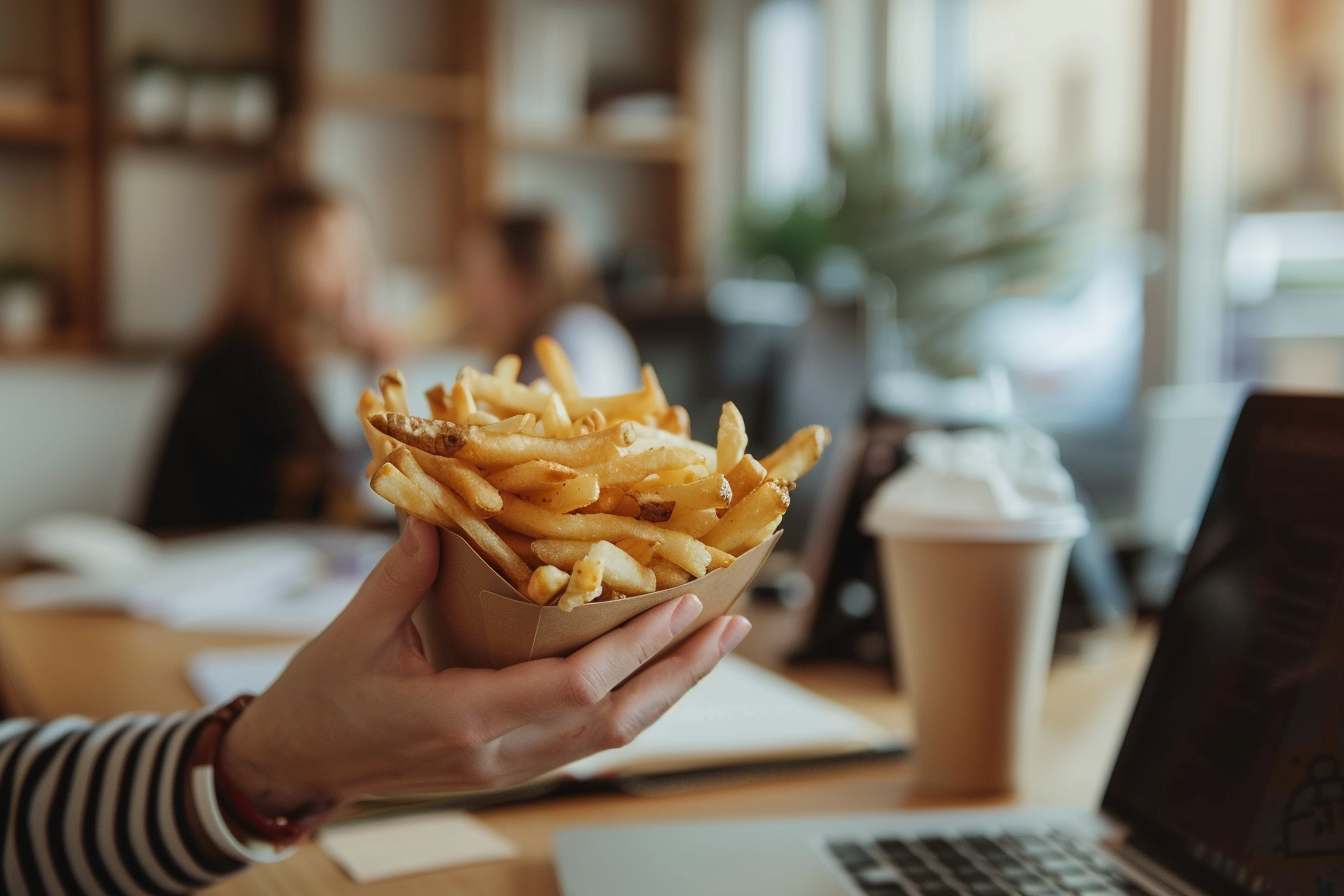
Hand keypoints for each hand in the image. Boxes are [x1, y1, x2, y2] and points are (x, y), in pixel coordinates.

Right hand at [218, 517, 750, 815]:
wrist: (297, 766)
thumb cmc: (321, 699)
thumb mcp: (357, 630)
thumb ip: (404, 570)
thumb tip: (440, 508)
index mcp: (464, 717)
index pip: (576, 688)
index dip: (637, 648)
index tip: (684, 605)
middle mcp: (498, 753)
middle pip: (615, 722)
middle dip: (681, 672)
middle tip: (732, 624)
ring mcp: (507, 770)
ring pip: (609, 739)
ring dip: (668, 692)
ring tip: (712, 645)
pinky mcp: (507, 769)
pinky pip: (586, 743)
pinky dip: (631, 707)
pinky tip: (657, 676)